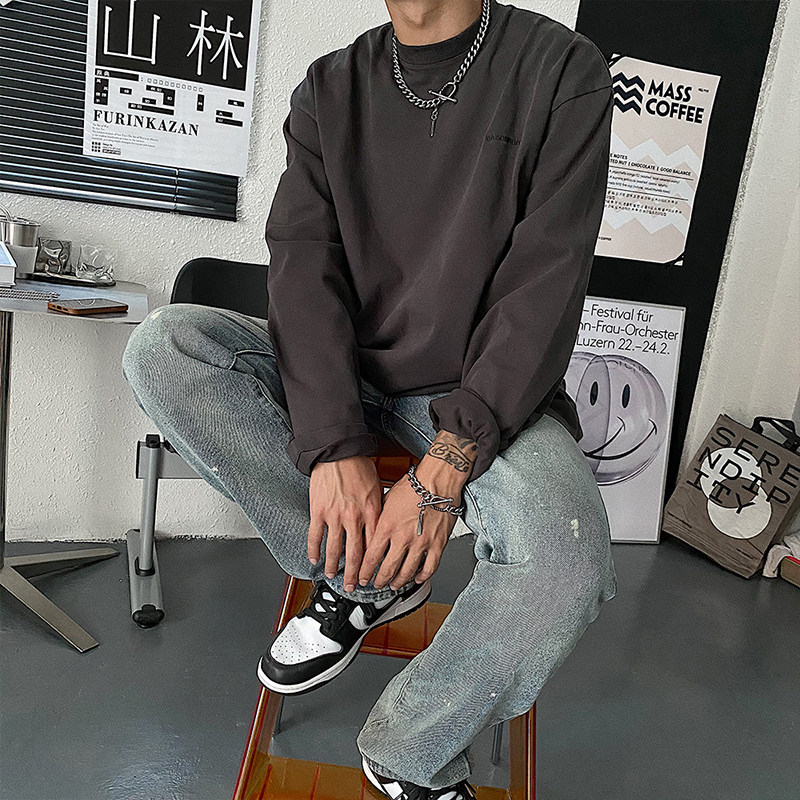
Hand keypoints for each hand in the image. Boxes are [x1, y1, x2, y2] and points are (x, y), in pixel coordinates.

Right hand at [308, 455, 382, 591]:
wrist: (338, 451)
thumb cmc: (359, 465)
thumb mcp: (378, 488)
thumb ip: (378, 509)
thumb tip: (381, 526)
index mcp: (372, 512)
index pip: (374, 546)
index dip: (373, 564)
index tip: (373, 576)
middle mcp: (354, 517)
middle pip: (355, 554)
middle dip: (355, 574)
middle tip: (354, 586)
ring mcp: (335, 516)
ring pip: (334, 549)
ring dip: (333, 566)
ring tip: (332, 576)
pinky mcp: (318, 511)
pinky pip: (315, 535)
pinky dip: (314, 550)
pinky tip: (314, 559)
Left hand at [358, 430, 476, 589]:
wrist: (437, 480)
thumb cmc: (413, 485)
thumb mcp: (386, 499)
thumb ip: (379, 518)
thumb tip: (371, 529)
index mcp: (387, 526)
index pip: (371, 557)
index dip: (364, 572)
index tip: (362, 578)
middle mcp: (403, 537)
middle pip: (387, 569)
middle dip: (378, 581)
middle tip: (375, 584)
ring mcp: (421, 543)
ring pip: (407, 572)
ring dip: (398, 582)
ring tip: (394, 584)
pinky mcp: (438, 544)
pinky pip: (429, 568)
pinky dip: (422, 577)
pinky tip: (417, 578)